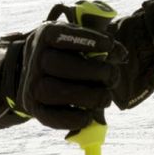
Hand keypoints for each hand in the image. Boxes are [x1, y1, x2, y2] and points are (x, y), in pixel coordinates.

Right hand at [0, 22, 125, 130]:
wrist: (37, 77)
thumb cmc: (68, 57)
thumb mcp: (80, 44)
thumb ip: (101, 47)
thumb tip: (121, 54)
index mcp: (46, 36)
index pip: (62, 35)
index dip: (87, 39)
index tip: (110, 45)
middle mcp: (35, 59)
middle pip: (60, 65)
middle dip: (93, 72)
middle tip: (113, 77)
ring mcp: (32, 85)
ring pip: (55, 91)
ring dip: (87, 97)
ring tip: (105, 98)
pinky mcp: (36, 108)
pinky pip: (52, 116)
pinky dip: (74, 119)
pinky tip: (90, 116)